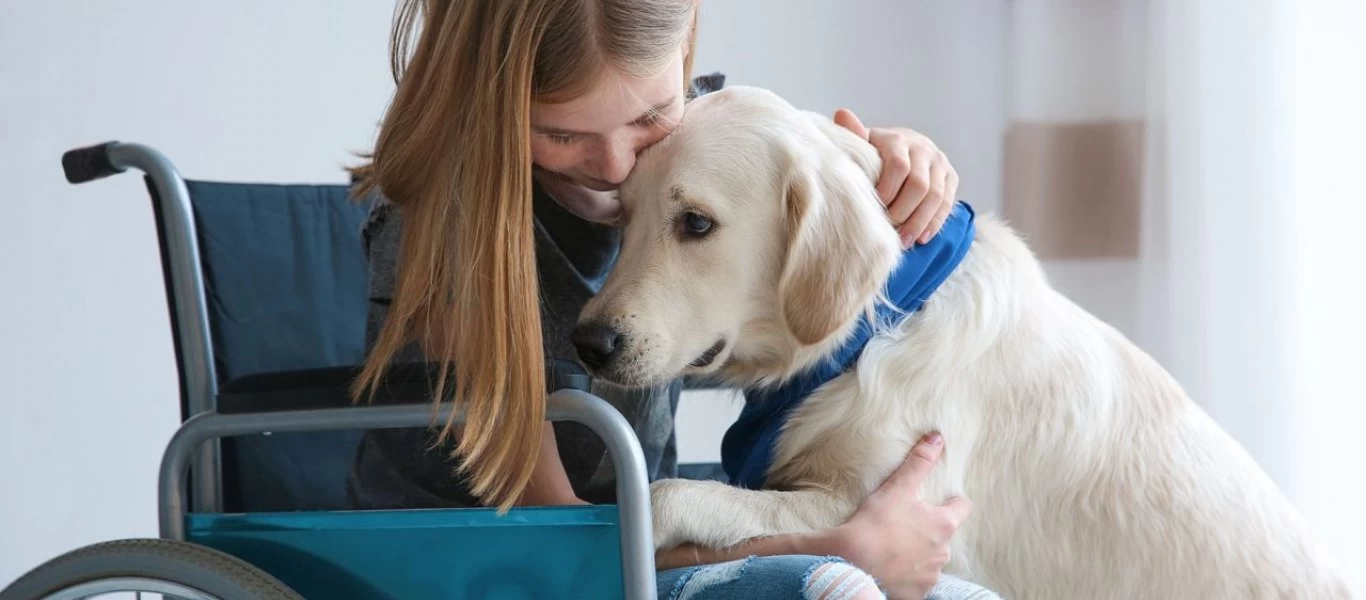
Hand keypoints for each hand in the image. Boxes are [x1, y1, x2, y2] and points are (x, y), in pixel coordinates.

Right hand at [824, 432, 971, 598]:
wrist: (853, 565)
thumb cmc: (875, 524)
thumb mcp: (897, 488)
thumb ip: (919, 462)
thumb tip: (937, 436)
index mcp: (942, 524)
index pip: (962, 508)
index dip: (953, 502)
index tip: (943, 500)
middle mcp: (943, 551)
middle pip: (943, 535)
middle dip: (929, 530)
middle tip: (905, 524)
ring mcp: (931, 575)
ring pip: (931, 560)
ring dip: (918, 554)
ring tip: (894, 547)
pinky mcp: (917, 593)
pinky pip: (917, 581)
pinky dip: (907, 575)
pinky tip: (890, 567)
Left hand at [834, 109, 958, 247]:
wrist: (904, 148)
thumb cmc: (875, 153)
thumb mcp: (863, 143)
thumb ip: (854, 134)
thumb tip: (841, 113)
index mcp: (899, 139)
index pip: (898, 167)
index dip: (887, 191)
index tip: (873, 209)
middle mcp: (923, 148)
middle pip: (919, 185)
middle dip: (903, 212)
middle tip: (888, 230)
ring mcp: (940, 162)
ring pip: (935, 197)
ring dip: (919, 222)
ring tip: (904, 241)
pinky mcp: (951, 176)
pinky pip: (947, 203)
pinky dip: (934, 222)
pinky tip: (921, 237)